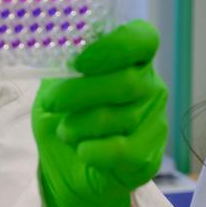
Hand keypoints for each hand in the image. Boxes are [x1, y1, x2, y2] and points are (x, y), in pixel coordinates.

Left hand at [33, 20, 167, 206]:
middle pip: (127, 82)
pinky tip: (82, 151)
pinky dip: (94, 151)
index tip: (80, 62)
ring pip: (121, 117)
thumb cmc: (62, 119)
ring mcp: (153, 121)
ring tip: (65, 131)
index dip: (115, 47)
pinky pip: (124, 150)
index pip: (143, 39)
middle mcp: (149, 86)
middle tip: (52, 104)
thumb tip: (61, 54)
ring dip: (80, 125)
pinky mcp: (149, 156)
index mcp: (129, 60)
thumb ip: (61, 69)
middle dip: (81, 93)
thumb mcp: (53, 88)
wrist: (65, 167)